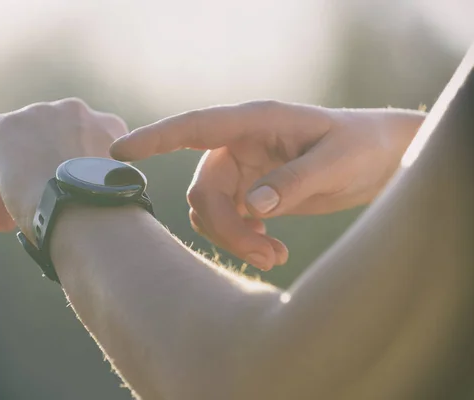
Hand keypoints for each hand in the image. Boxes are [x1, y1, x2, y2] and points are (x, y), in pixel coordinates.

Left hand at [0, 98, 127, 238]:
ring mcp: (40, 116)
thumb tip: (79, 203)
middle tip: (34, 203)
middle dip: (40, 171)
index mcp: (108, 126)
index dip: (70, 163)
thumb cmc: (106, 213)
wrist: (86, 210)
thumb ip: (97, 181)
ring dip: (17, 174)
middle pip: (48, 141)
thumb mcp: (112, 188)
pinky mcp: (6, 127)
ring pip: (20, 142)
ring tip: (8, 215)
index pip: (84, 140)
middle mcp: (74, 112)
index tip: (63, 185)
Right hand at [110, 101, 423, 269]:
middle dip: (225, 229)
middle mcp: (240, 145)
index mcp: (254, 123)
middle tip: (266, 255)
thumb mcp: (336, 162)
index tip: (117, 152)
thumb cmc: (361, 147)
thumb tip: (252, 206)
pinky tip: (271, 247)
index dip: (153, 139)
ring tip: (273, 254)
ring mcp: (243, 170)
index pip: (193, 128)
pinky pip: (226, 220)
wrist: (377, 159)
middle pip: (203, 191)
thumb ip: (294, 181)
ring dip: (233, 238)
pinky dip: (240, 239)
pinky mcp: (251, 191)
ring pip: (211, 211)